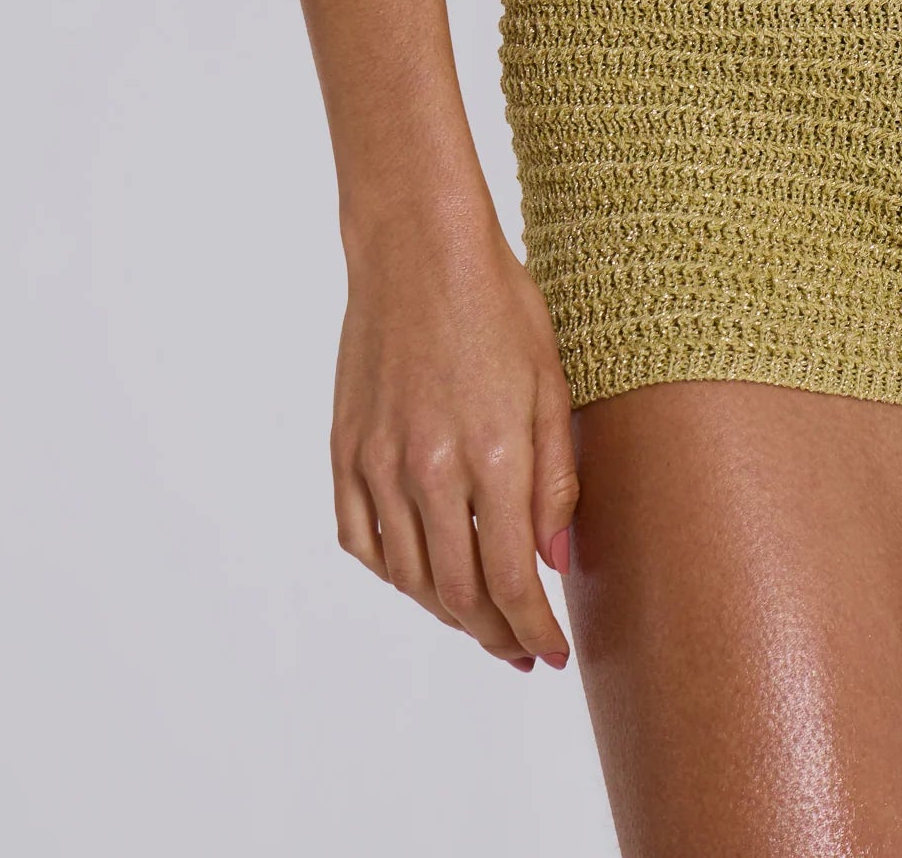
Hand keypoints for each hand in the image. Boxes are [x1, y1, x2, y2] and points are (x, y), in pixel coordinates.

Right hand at [331, 209, 578, 669]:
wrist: (417, 248)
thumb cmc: (498, 303)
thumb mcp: (552, 382)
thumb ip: (557, 478)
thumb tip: (555, 561)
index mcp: (493, 454)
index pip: (513, 581)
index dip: (534, 630)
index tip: (551, 654)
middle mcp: (429, 470)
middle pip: (458, 594)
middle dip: (494, 635)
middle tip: (519, 651)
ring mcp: (378, 463)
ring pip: (407, 577)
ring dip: (445, 612)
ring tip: (478, 619)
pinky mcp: (344, 450)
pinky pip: (360, 540)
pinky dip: (390, 572)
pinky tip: (417, 573)